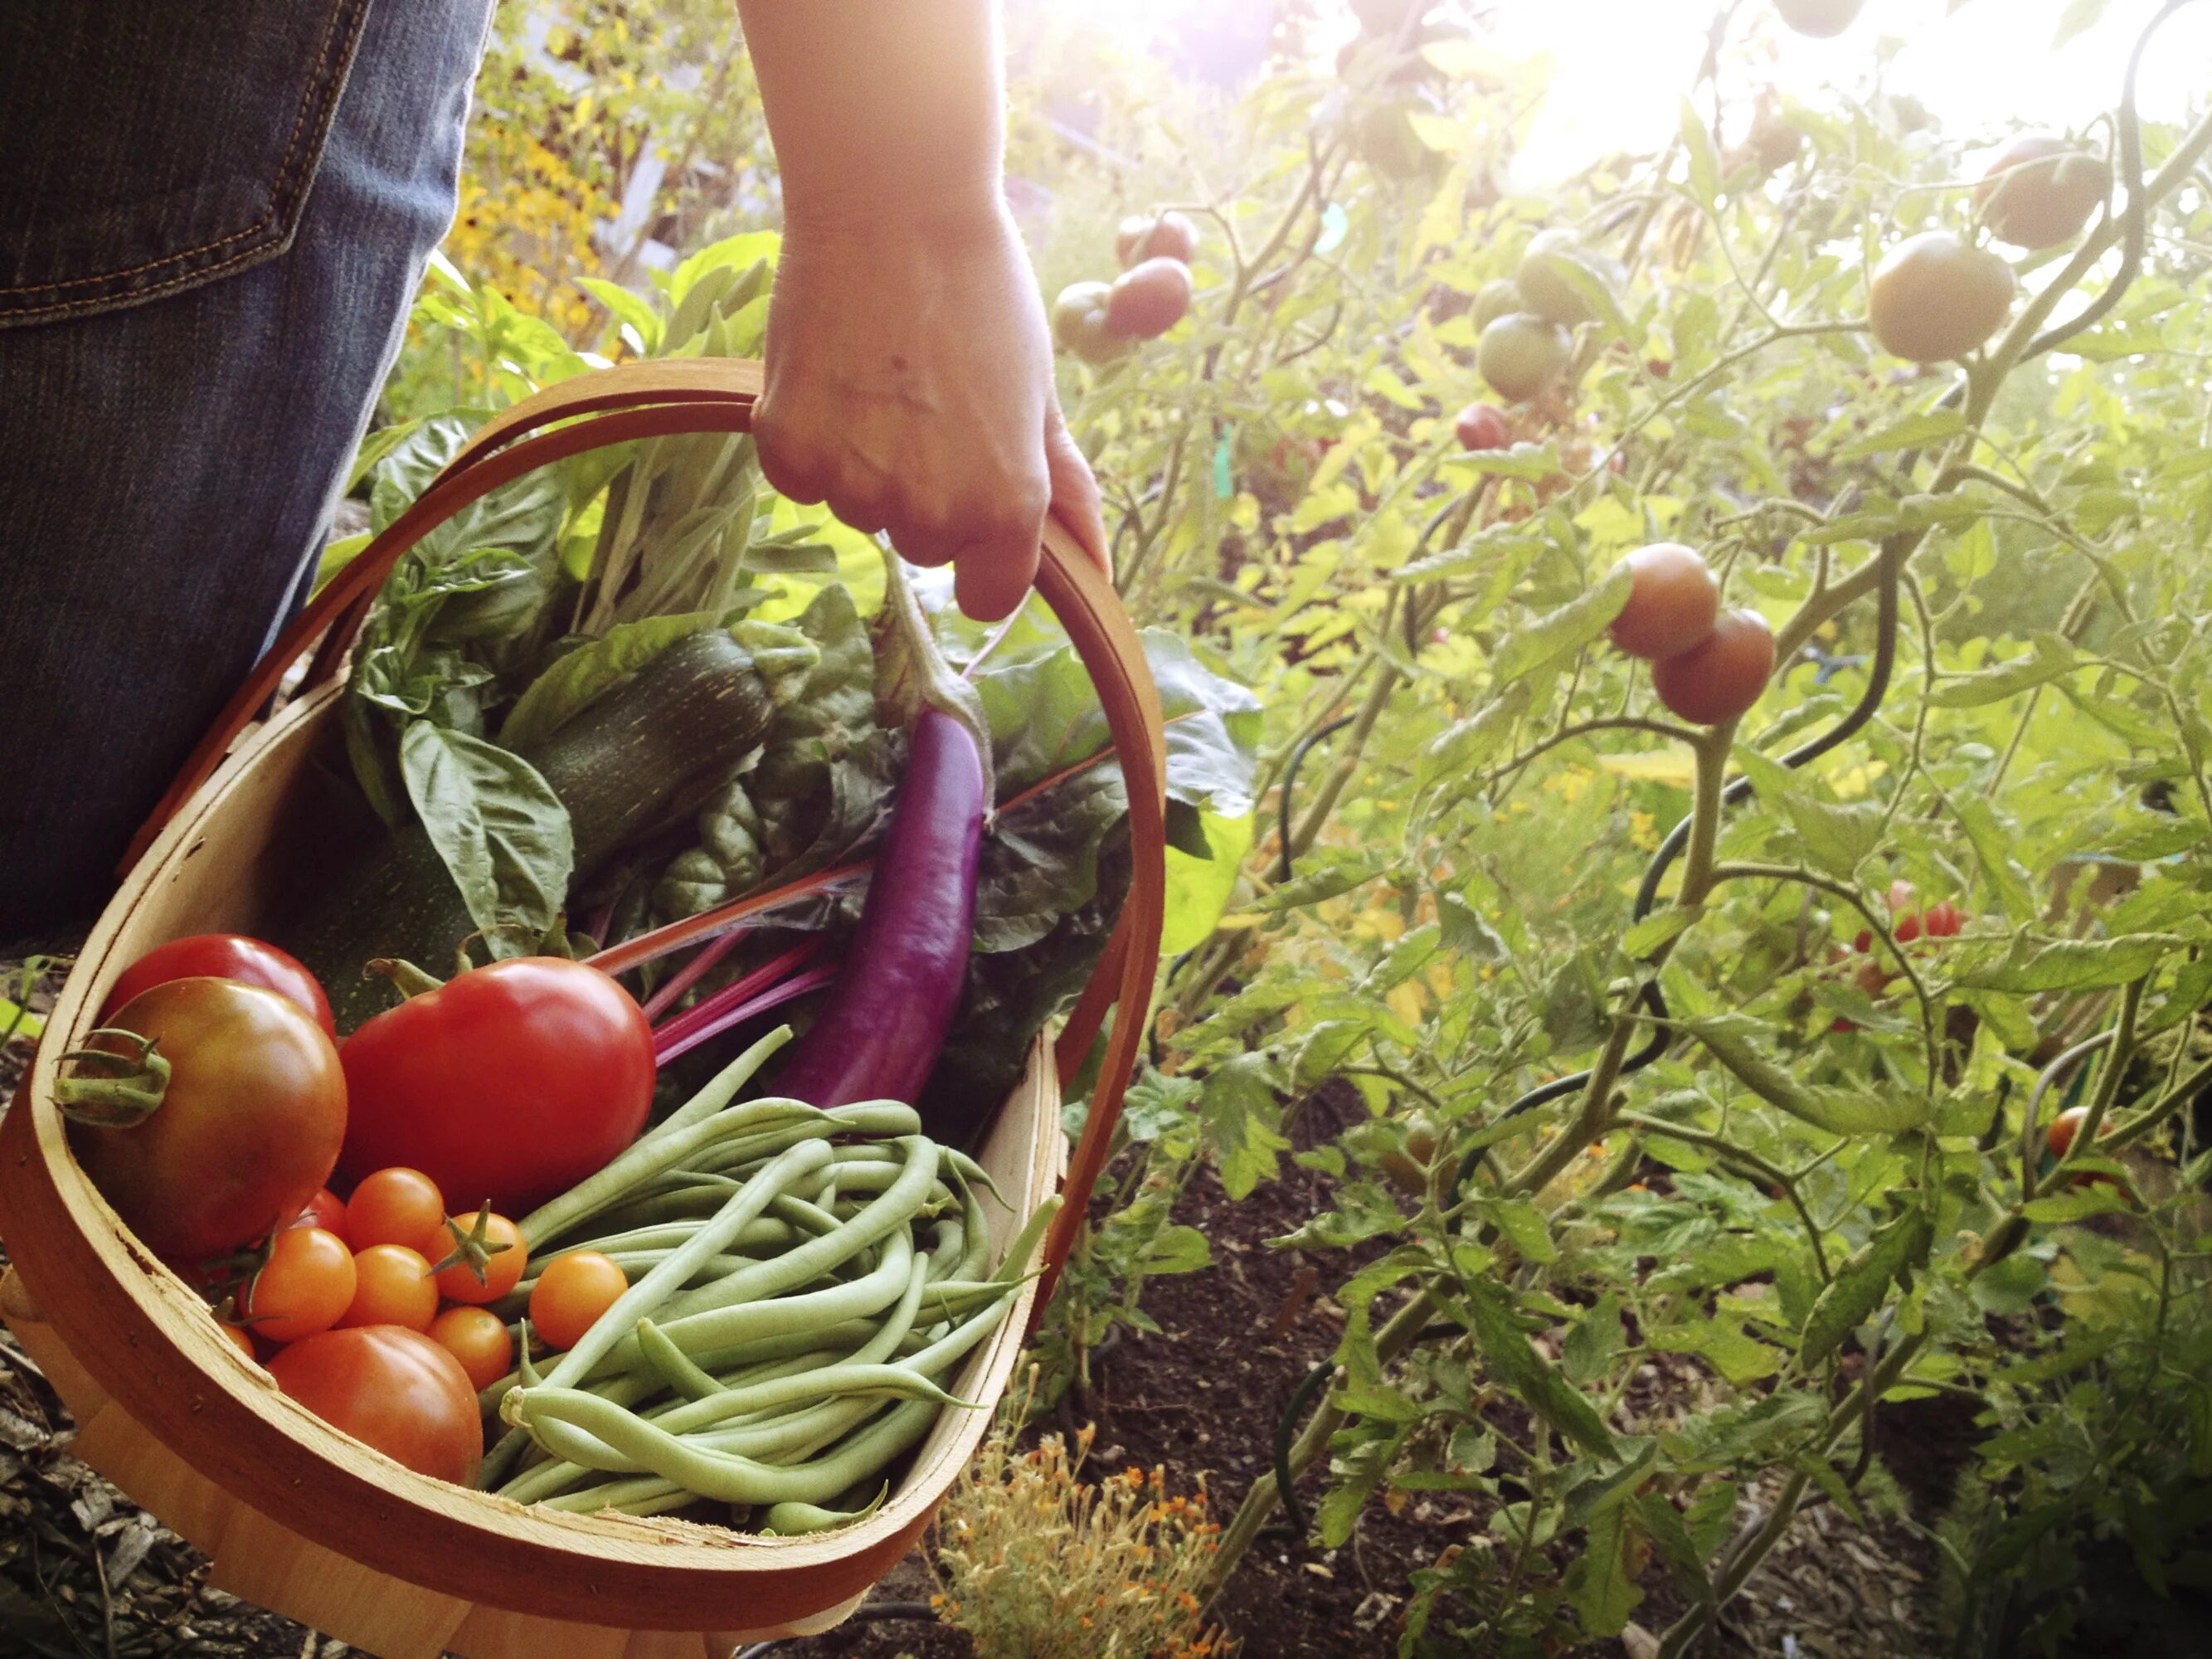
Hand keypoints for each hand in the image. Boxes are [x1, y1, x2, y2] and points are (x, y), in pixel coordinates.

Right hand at [752, 203, 1107, 621]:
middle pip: (921, 546)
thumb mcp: (1041, 396)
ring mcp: (853, 485)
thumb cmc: (982, 295)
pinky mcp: (788, 451)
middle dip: (926, 492)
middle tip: (929, 404)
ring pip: (859, 510)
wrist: (895, 208)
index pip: (988, 598)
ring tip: (883, 377)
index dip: (984, 555)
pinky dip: (811, 438)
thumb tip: (1099, 574)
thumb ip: (1066, 493)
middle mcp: (930, 509)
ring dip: (866, 462)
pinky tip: (835, 373)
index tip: (974, 503)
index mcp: (1007, 505)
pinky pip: (802, 480)